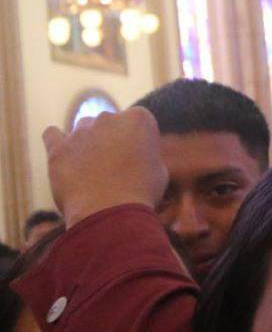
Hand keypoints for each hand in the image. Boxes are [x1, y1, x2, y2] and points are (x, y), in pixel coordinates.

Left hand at [43, 108, 167, 227]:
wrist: (109, 213)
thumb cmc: (140, 193)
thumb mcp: (158, 169)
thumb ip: (145, 153)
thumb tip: (135, 155)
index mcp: (138, 119)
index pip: (138, 121)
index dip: (139, 141)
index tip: (139, 158)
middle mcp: (109, 117)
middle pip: (110, 122)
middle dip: (113, 139)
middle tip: (116, 167)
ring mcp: (81, 131)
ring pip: (84, 128)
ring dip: (89, 142)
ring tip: (92, 170)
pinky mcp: (59, 148)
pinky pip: (52, 134)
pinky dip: (58, 141)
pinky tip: (64, 153)